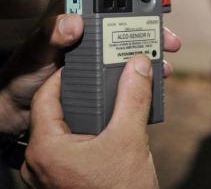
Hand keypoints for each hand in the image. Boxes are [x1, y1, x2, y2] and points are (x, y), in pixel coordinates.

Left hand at [0, 0, 180, 133]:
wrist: (23, 104)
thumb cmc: (26, 69)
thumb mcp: (37, 49)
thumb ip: (52, 34)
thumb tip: (74, 22)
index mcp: (78, 12)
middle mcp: (94, 25)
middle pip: (129, 12)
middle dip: (153, 11)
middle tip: (167, 12)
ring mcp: (103, 46)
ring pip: (136, 36)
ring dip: (155, 39)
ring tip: (170, 45)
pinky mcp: (108, 66)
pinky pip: (133, 62)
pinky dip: (148, 64)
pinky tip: (160, 69)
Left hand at [21, 55, 157, 188]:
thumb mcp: (130, 139)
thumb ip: (134, 97)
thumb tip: (138, 64)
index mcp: (47, 148)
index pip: (46, 97)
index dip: (64, 75)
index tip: (82, 63)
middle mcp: (42, 162)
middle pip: (55, 113)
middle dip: (78, 93)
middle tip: (98, 79)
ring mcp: (52, 175)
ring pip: (64, 130)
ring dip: (85, 112)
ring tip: (106, 99)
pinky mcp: (65, 182)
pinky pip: (71, 146)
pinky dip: (88, 131)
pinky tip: (109, 127)